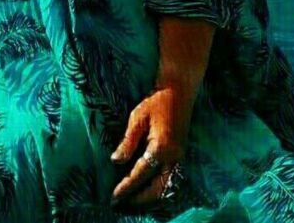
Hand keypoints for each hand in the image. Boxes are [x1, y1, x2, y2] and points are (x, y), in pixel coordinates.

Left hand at [109, 84, 194, 210]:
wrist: (178, 91)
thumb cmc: (156, 101)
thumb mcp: (137, 118)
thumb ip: (127, 142)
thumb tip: (116, 162)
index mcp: (161, 148)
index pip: (140, 174)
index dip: (126, 187)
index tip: (114, 197)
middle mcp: (173, 157)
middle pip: (156, 189)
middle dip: (139, 199)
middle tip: (121, 203)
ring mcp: (179, 157)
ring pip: (165, 187)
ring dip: (149, 196)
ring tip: (132, 199)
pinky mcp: (180, 155)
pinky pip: (169, 179)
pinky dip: (158, 187)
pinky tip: (146, 187)